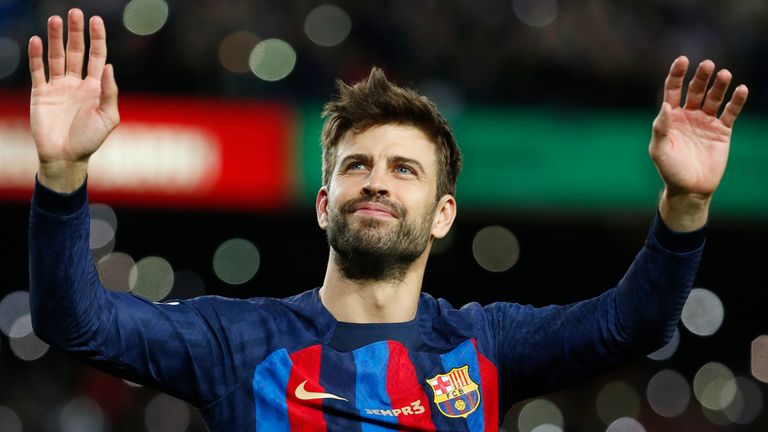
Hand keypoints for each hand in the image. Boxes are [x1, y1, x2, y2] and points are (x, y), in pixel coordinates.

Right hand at [29, 8, 118, 191]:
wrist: (65, 157)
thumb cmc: (90, 140)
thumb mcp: (108, 118)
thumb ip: (110, 92)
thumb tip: (110, 66)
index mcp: (95, 87)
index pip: (97, 57)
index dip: (97, 38)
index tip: (96, 20)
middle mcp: (77, 83)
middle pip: (76, 51)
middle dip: (76, 32)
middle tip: (75, 12)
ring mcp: (58, 87)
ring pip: (56, 57)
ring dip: (55, 38)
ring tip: (54, 19)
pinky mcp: (41, 94)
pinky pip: (38, 71)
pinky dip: (36, 56)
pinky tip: (36, 41)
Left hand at [650, 56, 747, 230]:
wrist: (690, 188)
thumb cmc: (670, 170)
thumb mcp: (659, 150)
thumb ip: (660, 128)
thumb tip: (665, 106)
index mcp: (670, 117)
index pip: (673, 90)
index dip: (677, 74)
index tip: (683, 60)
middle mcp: (689, 115)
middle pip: (695, 90)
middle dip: (701, 77)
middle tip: (708, 65)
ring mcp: (706, 121)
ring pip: (714, 98)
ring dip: (719, 85)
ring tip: (724, 74)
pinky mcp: (723, 130)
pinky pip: (730, 112)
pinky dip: (736, 101)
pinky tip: (741, 89)